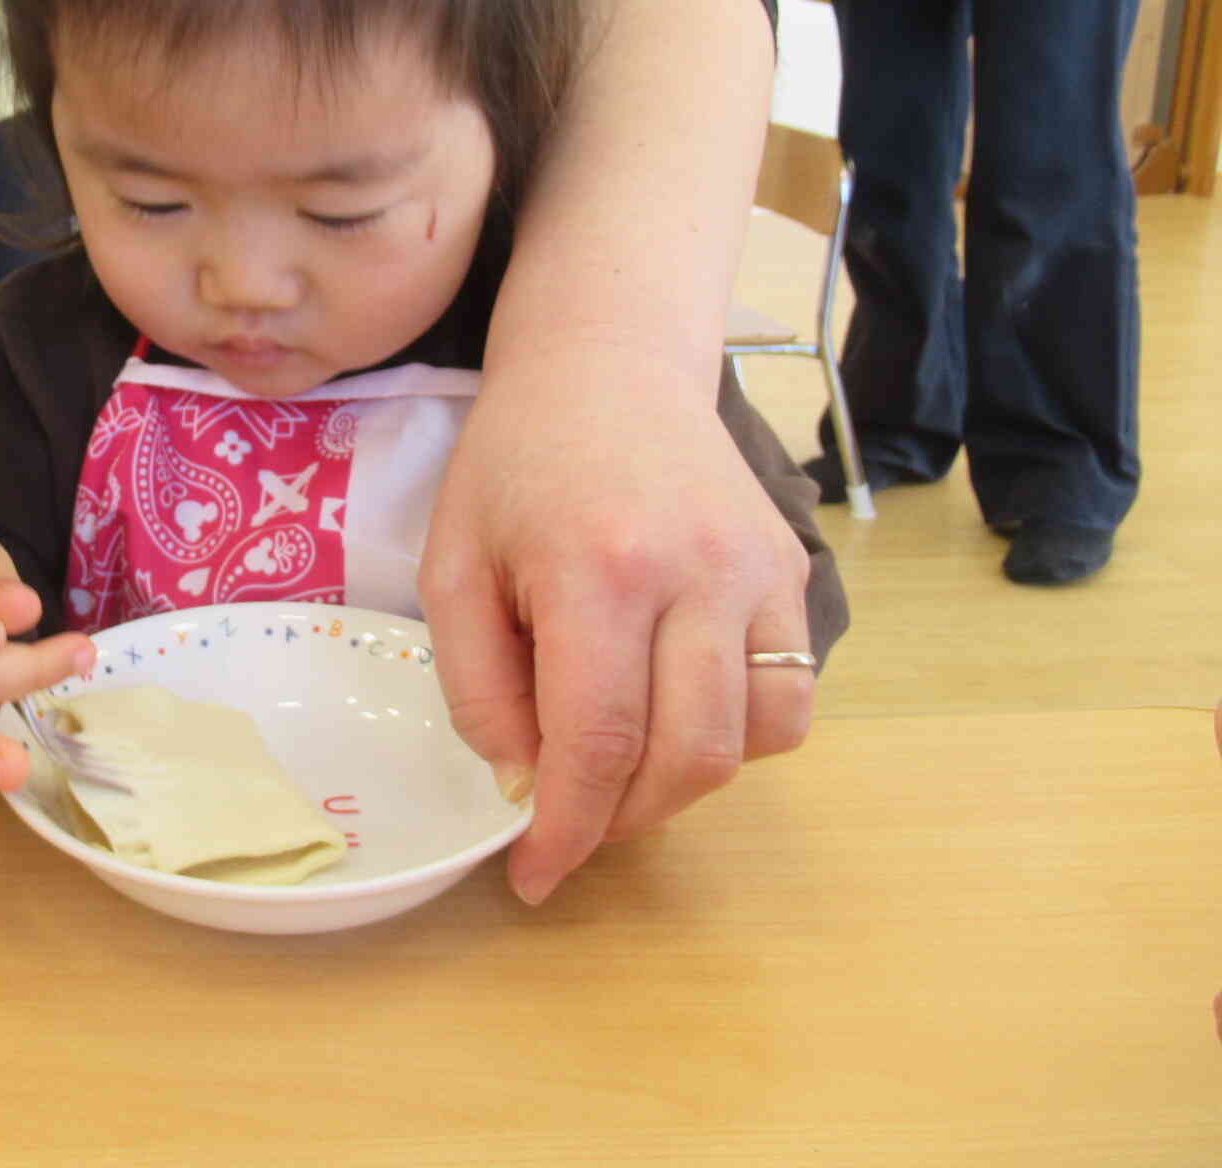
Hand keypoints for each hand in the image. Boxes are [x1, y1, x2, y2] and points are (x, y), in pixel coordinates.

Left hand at [419, 345, 814, 907]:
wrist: (608, 367)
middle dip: (622, 819)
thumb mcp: (452, 565)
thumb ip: (477, 684)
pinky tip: (672, 712)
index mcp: (597, 568)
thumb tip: (524, 782)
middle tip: (570, 821)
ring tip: (619, 767)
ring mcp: (759, 571)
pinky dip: (736, 737)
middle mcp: (696, 572)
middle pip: (686, 757)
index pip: (598, 741)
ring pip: (752, 740)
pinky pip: (788, 695)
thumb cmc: (513, 464)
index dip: (567, 829)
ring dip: (682, 785)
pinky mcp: (792, 570)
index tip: (534, 877)